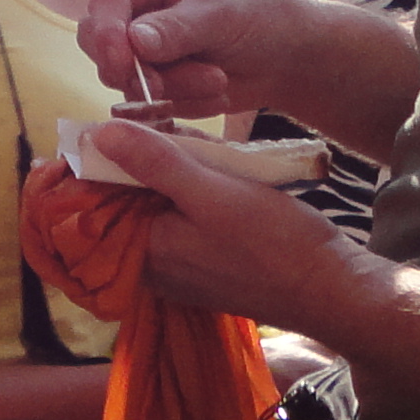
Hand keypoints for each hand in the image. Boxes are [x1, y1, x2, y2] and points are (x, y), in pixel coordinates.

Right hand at [76, 0, 299, 118]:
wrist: (290, 58)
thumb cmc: (261, 16)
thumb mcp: (223, 14)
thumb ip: (178, 28)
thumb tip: (133, 40)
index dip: (106, 30)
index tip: (121, 62)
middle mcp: (137, 7)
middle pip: (97, 40)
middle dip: (132, 68)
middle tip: (163, 86)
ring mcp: (141, 46)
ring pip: (121, 76)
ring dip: (169, 86)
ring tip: (216, 79)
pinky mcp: (153, 78)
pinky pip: (146, 100)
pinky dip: (181, 101)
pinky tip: (215, 90)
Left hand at [79, 121, 365, 336]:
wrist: (330, 290)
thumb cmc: (274, 243)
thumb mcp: (213, 191)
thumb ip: (155, 163)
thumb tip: (98, 133)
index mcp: (141, 251)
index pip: (89, 205)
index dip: (93, 163)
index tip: (111, 130)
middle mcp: (149, 266)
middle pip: (122, 202)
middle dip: (141, 164)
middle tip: (179, 139)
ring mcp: (176, 269)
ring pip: (153, 208)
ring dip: (171, 176)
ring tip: (208, 155)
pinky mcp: (201, 265)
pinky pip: (178, 222)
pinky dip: (190, 195)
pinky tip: (221, 176)